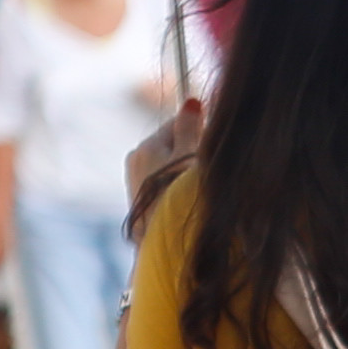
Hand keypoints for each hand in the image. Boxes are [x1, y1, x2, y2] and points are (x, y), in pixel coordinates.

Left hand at [122, 96, 203, 225]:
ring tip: (196, 194)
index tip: (212, 146)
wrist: (167, 246)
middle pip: (172, 145)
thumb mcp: (192, 155)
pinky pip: (163, 187)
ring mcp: (135, 184)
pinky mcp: (140, 206)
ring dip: (184, 174)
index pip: (177, 123)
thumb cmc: (182, 197)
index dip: (199, 130)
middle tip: (205, 173)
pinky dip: (176, 191)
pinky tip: (184, 206)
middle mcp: (135, 162)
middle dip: (190, 153)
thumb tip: (191, 102)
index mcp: (146, 146)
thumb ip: (191, 127)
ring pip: (169, 167)